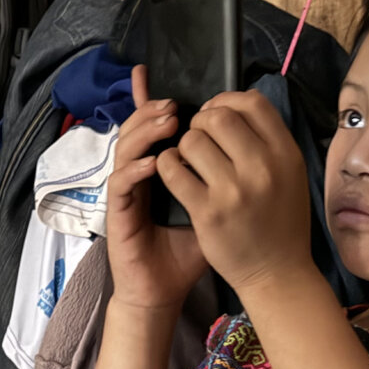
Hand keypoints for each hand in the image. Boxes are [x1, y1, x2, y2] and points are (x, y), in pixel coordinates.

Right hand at [106, 66, 207, 310]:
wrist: (162, 290)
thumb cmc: (188, 252)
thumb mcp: (213, 209)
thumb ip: (223, 179)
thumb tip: (251, 146)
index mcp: (159, 169)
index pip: (154, 127)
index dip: (152, 100)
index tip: (164, 78)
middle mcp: (137, 175)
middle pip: (136, 128)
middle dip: (153, 111)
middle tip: (175, 104)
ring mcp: (125, 193)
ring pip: (125, 149)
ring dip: (144, 132)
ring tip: (166, 123)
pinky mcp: (117, 214)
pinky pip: (121, 184)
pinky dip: (135, 170)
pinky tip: (153, 163)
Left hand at [155, 90, 314, 294]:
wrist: (277, 274)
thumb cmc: (281, 223)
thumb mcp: (290, 176)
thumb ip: (268, 142)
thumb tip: (234, 108)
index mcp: (286, 154)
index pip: (252, 102)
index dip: (227, 100)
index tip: (216, 115)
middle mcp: (263, 168)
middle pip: (218, 116)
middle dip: (201, 122)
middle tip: (198, 138)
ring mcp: (234, 190)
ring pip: (192, 140)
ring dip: (183, 146)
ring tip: (187, 161)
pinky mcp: (207, 212)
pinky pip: (173, 170)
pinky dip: (167, 166)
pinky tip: (174, 174)